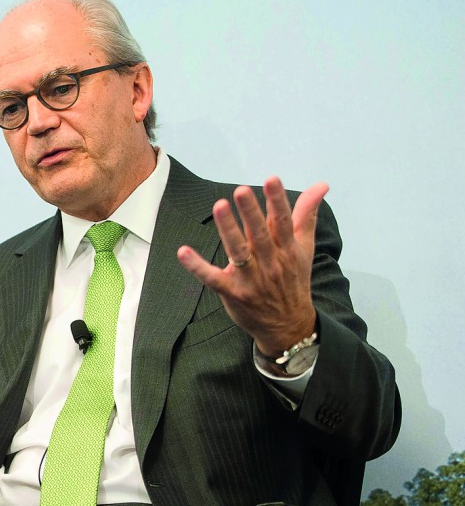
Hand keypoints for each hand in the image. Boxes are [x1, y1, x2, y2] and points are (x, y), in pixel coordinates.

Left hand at [177, 177, 323, 356]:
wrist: (289, 325)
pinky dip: (198, 266)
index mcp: (287, 249)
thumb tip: (321, 185)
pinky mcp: (232, 292)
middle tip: (241, 191)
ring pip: (238, 252)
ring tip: (220, 207)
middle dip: (251, 212)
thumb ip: (306, 214)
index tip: (271, 179)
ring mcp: (251, 279)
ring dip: (228, 230)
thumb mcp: (304, 248)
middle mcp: (270, 263)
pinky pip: (213, 278)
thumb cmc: (294, 280)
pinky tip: (183, 252)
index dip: (278, 200)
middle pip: (260, 234)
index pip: (283, 222)